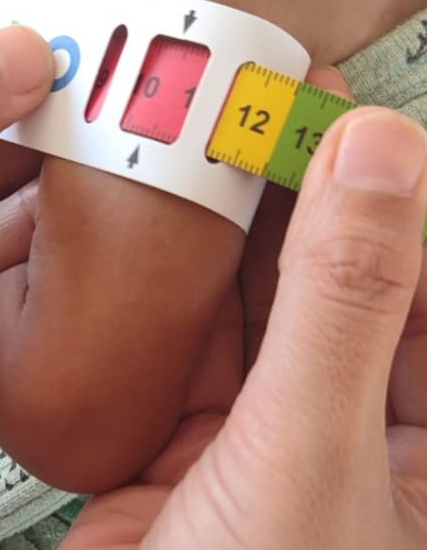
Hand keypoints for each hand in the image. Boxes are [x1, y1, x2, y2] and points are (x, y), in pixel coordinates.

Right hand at [62, 77, 426, 547]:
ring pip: (257, 304)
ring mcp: (269, 426)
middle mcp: (358, 422)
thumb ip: (344, 301)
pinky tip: (150, 221)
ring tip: (197, 137)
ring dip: (228, 232)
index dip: (389, 187)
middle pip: (339, 279)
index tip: (336, 105)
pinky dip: (169, 287)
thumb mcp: (310, 450)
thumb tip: (376, 147)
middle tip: (252, 99)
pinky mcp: (190, 435)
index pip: (424, 276)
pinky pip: (190, 342)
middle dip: (297, 195)